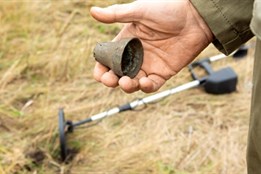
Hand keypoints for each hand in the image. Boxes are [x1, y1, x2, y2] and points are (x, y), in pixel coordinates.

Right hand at [90, 0, 212, 92]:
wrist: (196, 17)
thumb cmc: (168, 9)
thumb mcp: (139, 11)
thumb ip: (116, 15)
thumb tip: (92, 11)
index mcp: (126, 42)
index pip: (108, 59)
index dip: (101, 69)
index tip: (100, 73)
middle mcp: (135, 55)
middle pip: (118, 74)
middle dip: (111, 81)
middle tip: (112, 80)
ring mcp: (149, 65)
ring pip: (133, 82)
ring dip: (128, 86)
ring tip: (128, 82)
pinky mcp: (163, 72)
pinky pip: (152, 85)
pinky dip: (147, 87)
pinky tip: (145, 82)